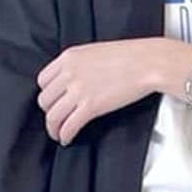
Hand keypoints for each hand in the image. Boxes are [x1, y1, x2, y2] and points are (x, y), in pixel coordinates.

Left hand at [36, 39, 164, 143]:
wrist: (148, 62)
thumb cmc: (130, 56)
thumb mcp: (94, 52)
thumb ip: (78, 64)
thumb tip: (73, 81)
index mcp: (69, 57)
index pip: (43, 80)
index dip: (47, 94)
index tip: (53, 102)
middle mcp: (69, 73)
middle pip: (45, 100)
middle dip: (49, 112)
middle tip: (56, 119)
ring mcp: (78, 90)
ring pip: (52, 116)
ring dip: (53, 128)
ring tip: (58, 134)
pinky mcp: (90, 106)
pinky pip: (68, 126)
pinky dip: (64, 135)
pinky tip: (67, 139)